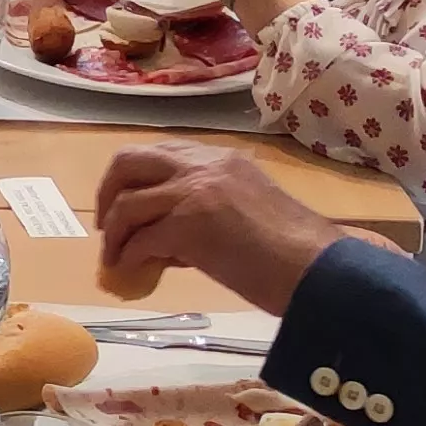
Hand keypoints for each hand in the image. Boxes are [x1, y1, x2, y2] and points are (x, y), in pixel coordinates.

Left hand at [95, 144, 344, 313]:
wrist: (318, 270)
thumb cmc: (294, 252)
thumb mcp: (248, 211)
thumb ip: (208, 209)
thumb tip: (167, 236)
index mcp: (222, 159)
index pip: (162, 153)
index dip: (136, 178)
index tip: (127, 204)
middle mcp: (205, 166)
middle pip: (129, 161)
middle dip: (108, 191)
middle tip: (107, 223)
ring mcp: (194, 192)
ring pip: (127, 202)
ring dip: (114, 233)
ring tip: (115, 257)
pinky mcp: (188, 225)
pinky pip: (140, 239)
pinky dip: (128, 257)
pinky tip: (131, 272)